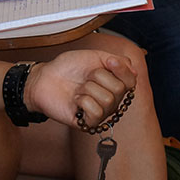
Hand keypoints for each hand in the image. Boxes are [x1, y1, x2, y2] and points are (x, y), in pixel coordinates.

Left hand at [21, 50, 136, 128]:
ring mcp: (100, 113)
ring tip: (78, 89)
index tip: (108, 62)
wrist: (45, 77)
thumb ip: (116, 61)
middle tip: (85, 77)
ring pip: (107, 100)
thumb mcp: (94, 56)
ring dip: (88, 88)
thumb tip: (134, 70)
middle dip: (98, 77)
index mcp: (114, 85)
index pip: (131, 81)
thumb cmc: (68, 67)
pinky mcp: (87, 123)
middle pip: (119, 89)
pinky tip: (75, 100)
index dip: (121, 69)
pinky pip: (96, 111)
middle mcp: (110, 101)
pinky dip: (83, 101)